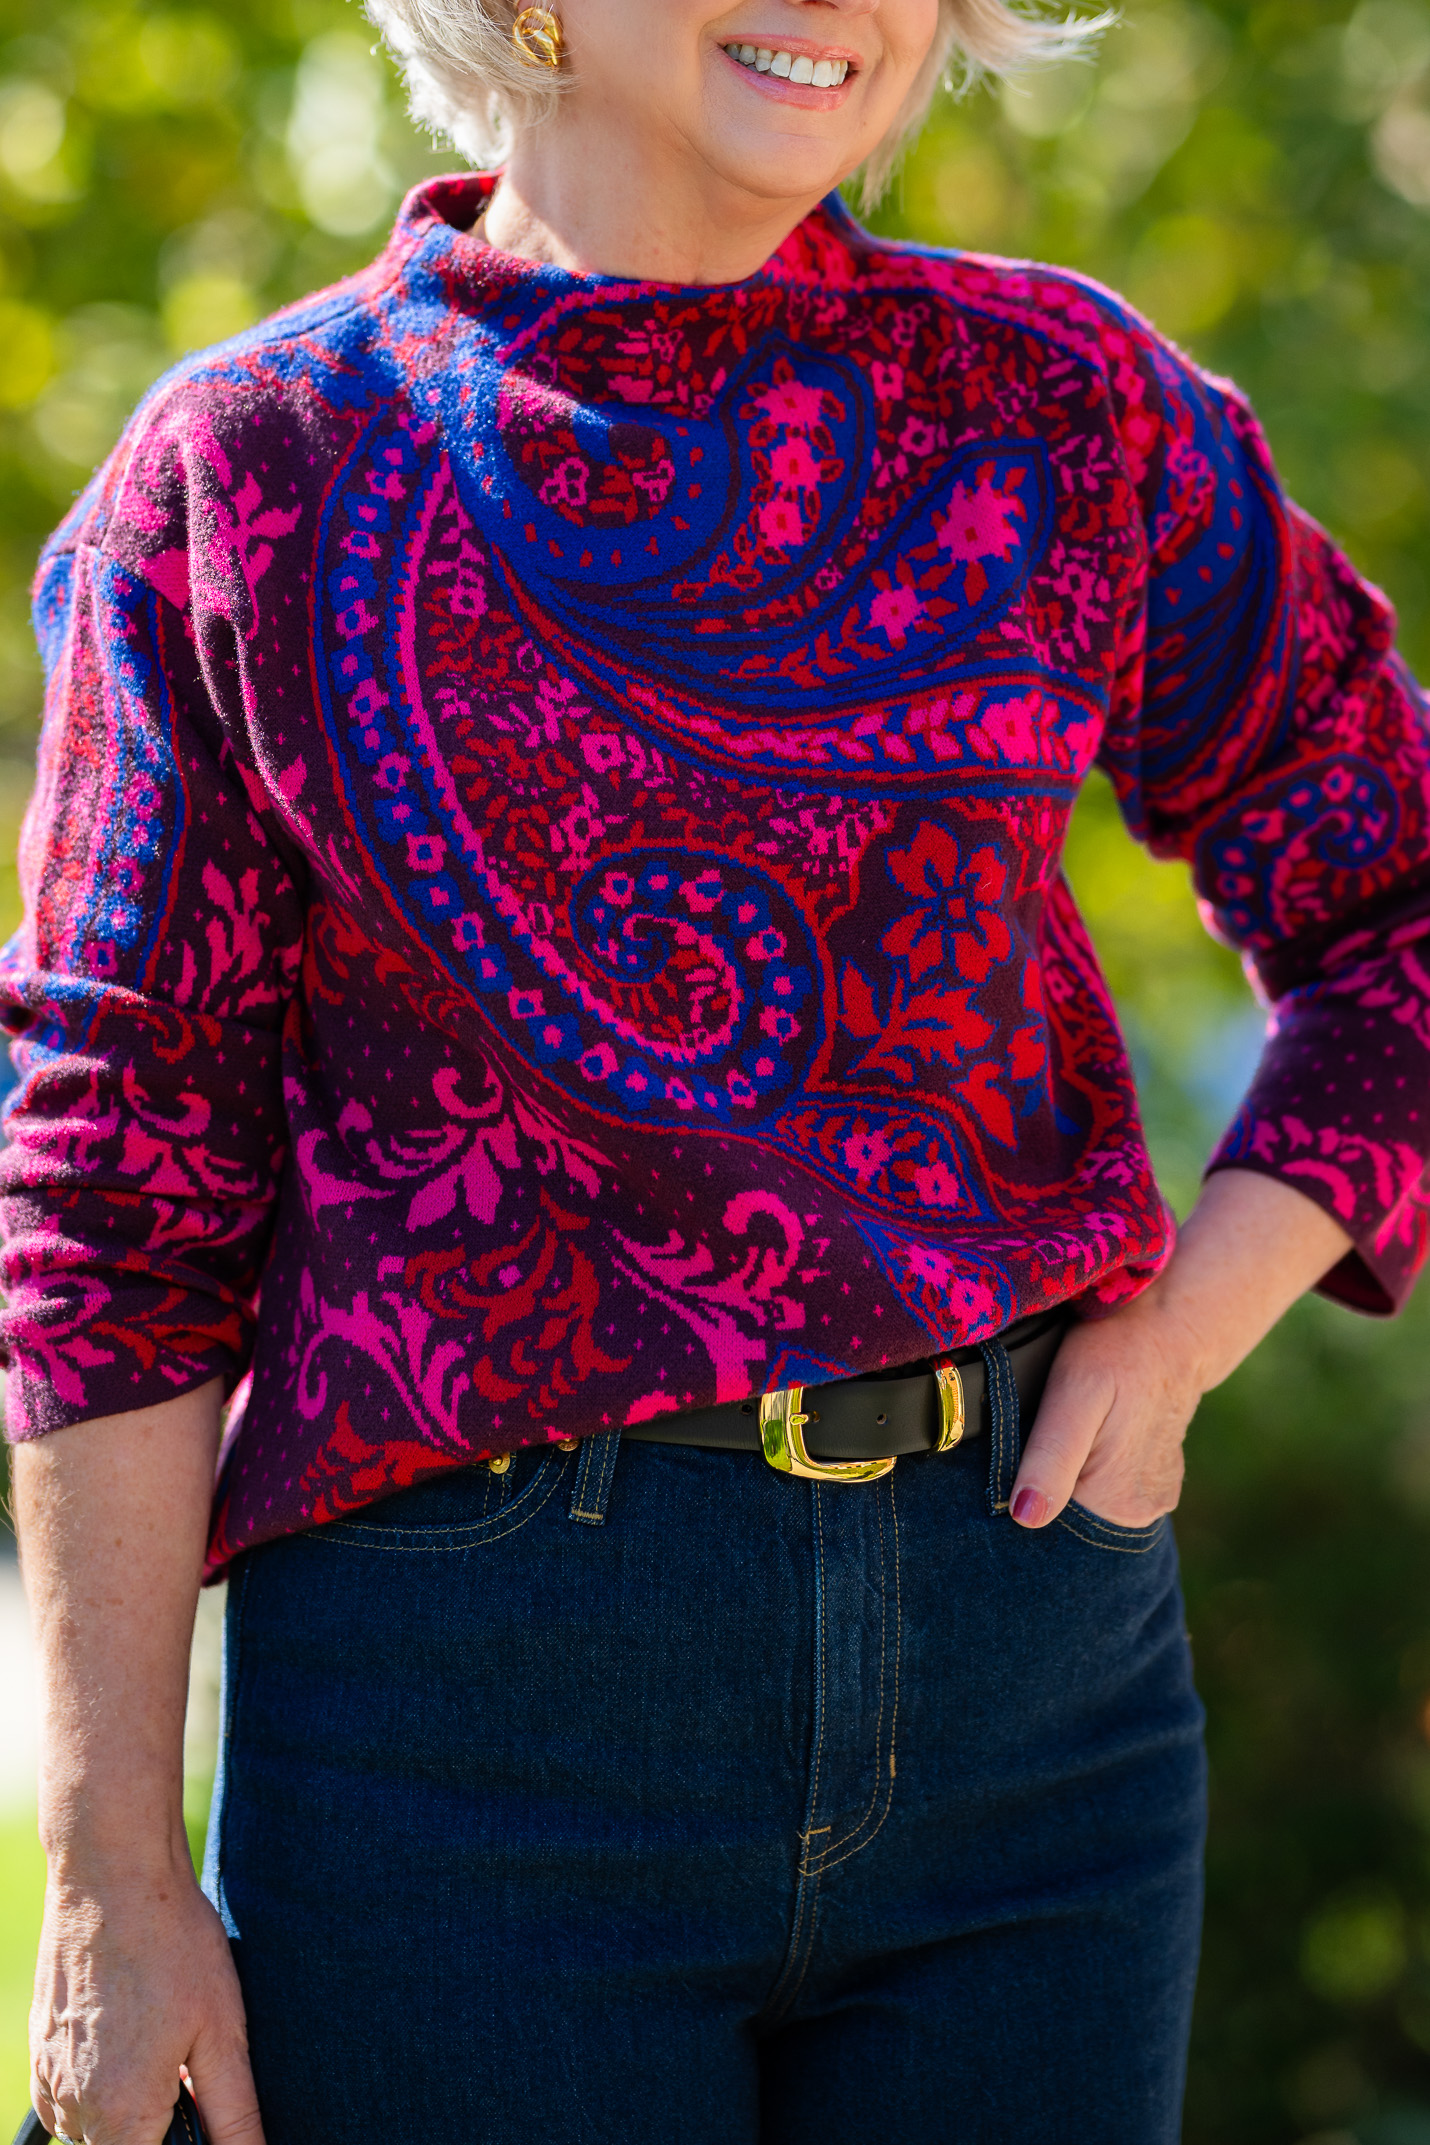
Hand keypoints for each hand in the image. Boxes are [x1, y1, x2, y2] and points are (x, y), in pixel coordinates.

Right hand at [30, 1860, 263, 2144]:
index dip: (186, 2144)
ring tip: (165, 2039)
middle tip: (191, 2064)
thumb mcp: (222, 2033)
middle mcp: (72, 2112)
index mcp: (120, 2117)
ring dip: (133, 2106)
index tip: (203, 2107)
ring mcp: (47, 2082)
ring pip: (98, 2128)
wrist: (113, 1874)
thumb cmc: (173, 1945)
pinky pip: (72, 2100)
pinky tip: (134, 2033)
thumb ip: (234, 2117)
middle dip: (163, 2124)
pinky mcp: (39, 2054)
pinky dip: (104, 2085)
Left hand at [1008, 1282, 1203, 1528]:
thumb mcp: (1074, 1392)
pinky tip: (1082, 1437)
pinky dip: (1085, 1470)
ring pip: (1083, 1505)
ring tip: (1058, 1433)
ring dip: (1060, 1479)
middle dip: (1038, 1489)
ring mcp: (1151, 1500)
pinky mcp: (1154, 1482)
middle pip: (1065, 1520)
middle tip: (1031, 1436)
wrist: (1173, 1328)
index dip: (1018, 1496)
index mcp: (1117, 1501)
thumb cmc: (1118, 1350)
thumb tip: (1026, 1518)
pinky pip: (1105, 1490)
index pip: (1044, 1528)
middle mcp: (1139, 1513)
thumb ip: (1051, 1457)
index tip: (1009, 1459)